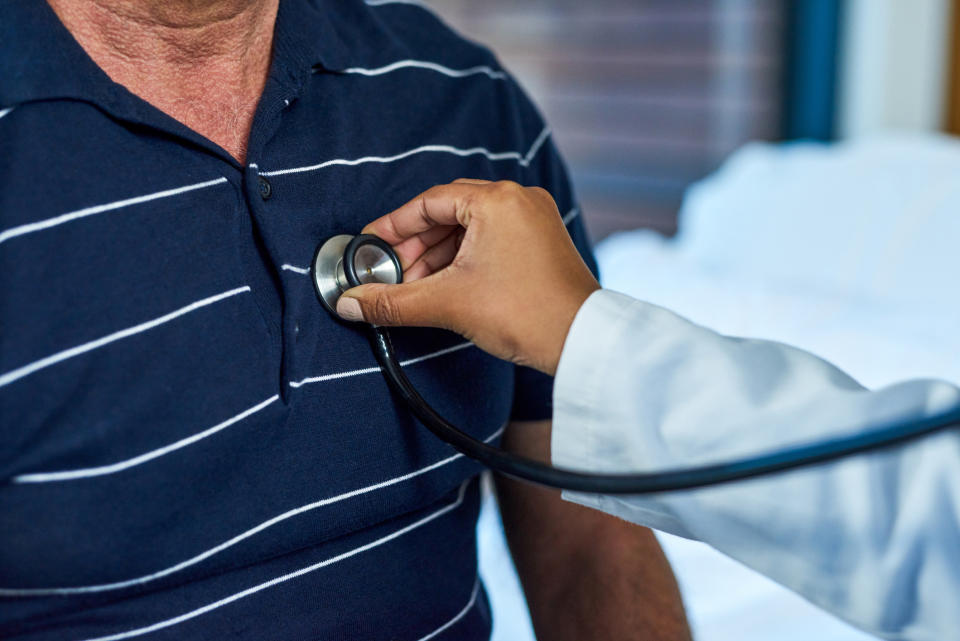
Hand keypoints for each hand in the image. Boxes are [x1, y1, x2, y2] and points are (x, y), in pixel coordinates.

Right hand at [336, 180, 599, 374]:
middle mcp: (519, 200)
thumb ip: (392, 301)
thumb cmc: (526, 314)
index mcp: (497, 200)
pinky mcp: (543, 242)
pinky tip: (446, 285)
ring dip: (439, 256)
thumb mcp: (447, 304)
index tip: (371, 246)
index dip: (393, 227)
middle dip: (415, 246)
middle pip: (449, 214)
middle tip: (390, 274)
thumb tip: (349, 303)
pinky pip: (493, 239)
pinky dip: (466, 259)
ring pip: (471, 229)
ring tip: (415, 287)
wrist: (583, 342)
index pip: (428, 203)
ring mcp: (535, 219)